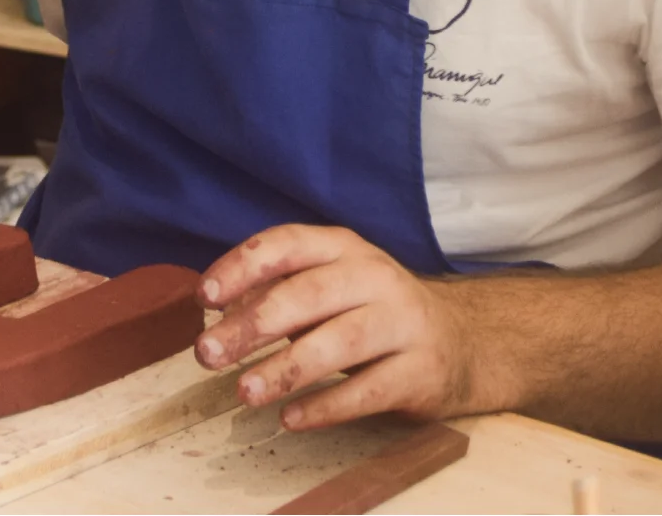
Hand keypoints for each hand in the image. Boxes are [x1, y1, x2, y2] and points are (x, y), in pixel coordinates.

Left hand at [192, 226, 478, 429]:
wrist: (457, 342)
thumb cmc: (368, 310)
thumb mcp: (327, 286)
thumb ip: (277, 292)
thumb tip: (217, 314)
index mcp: (342, 247)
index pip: (287, 244)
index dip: (242, 267)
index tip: (204, 297)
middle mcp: (374, 276)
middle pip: (308, 295)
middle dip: (253, 324)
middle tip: (208, 354)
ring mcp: (402, 321)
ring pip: (339, 342)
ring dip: (286, 369)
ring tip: (244, 392)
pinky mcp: (420, 370)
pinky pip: (368, 390)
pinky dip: (326, 406)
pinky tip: (290, 418)